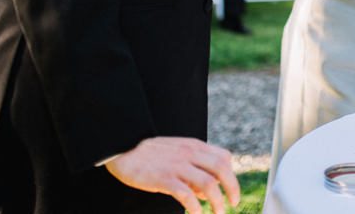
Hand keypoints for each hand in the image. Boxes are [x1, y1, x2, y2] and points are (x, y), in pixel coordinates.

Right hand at [103, 137, 239, 213]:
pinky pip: (187, 195)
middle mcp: (188, 153)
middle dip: (232, 188)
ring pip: (208, 184)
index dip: (231, 174)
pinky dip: (196, 207)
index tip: (230, 190)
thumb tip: (206, 193)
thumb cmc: (148, 154)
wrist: (121, 149)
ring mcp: (177, 166)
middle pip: (221, 169)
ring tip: (218, 213)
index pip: (224, 157)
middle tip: (233, 203)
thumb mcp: (175, 153)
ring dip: (218, 202)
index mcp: (193, 146)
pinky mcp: (164, 178)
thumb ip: (192, 167)